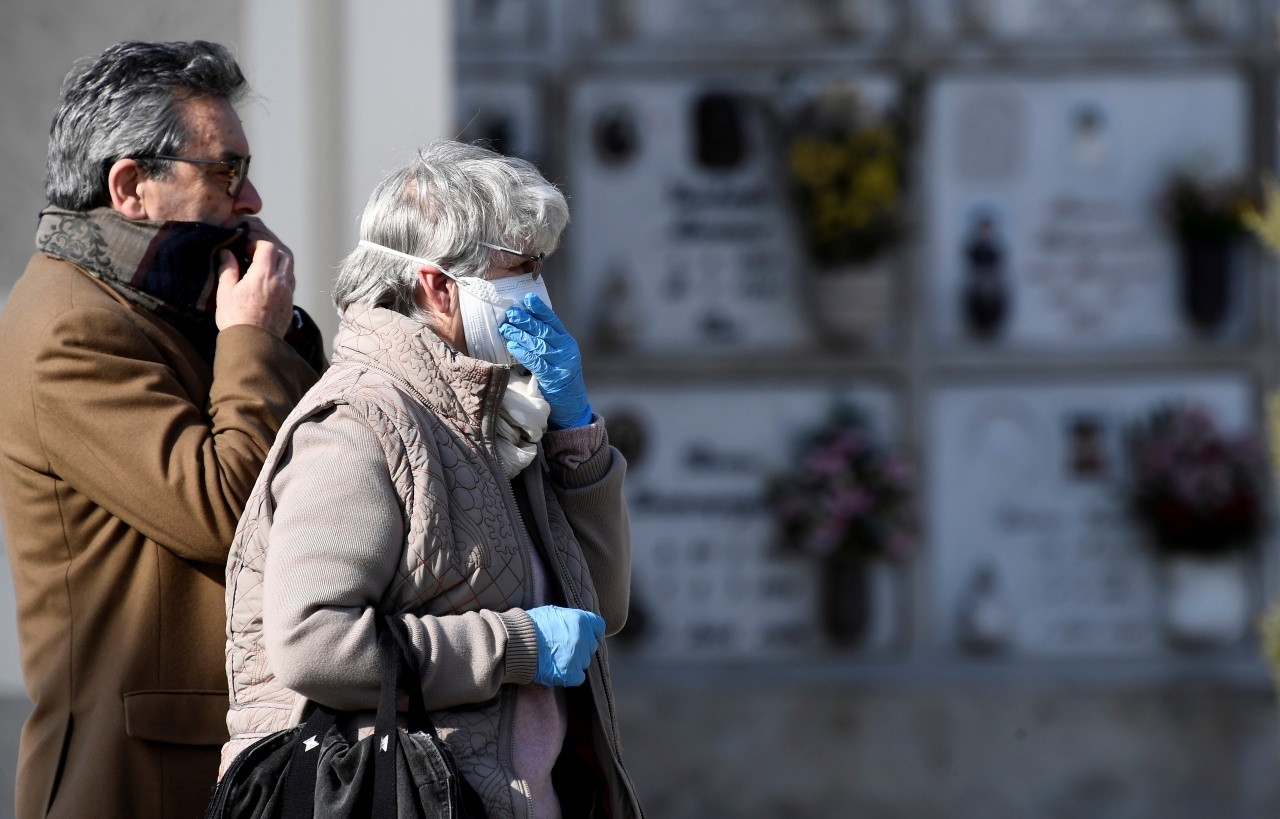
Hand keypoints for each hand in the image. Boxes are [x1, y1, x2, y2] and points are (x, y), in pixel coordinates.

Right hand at [215, 227, 294, 337]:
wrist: (253, 346)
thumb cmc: (236, 320)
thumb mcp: (225, 293)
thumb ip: (227, 269)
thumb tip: (226, 253)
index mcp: (264, 276)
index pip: (268, 246)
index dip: (256, 242)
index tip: (244, 248)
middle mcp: (281, 282)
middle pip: (284, 253)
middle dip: (270, 247)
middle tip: (254, 251)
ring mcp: (288, 293)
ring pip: (290, 267)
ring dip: (278, 260)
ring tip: (261, 264)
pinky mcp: (290, 304)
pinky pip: (290, 282)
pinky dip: (281, 274)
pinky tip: (268, 280)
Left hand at [500, 294, 591, 428]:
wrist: (572, 406)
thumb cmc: (560, 378)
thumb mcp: (558, 357)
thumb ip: (546, 342)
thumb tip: (523, 322)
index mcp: (567, 342)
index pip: (553, 321)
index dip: (540, 309)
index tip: (528, 298)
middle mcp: (567, 350)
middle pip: (544, 331)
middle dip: (525, 321)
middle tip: (510, 313)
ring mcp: (562, 364)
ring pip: (538, 345)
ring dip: (520, 335)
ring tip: (505, 329)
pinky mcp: (554, 378)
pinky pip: (536, 362)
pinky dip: (523, 353)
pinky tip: (512, 347)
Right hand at [525, 605, 604, 686]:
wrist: (515, 643)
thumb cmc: (530, 625)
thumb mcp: (553, 612)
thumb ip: (570, 618)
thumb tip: (577, 624)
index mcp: (581, 620)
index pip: (598, 627)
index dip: (590, 631)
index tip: (582, 634)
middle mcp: (583, 638)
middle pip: (591, 646)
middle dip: (580, 647)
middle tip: (563, 648)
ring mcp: (578, 657)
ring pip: (584, 662)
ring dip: (574, 662)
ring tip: (555, 658)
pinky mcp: (571, 674)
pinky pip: (578, 678)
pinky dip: (569, 676)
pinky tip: (557, 670)